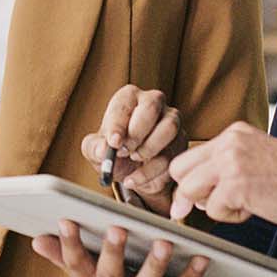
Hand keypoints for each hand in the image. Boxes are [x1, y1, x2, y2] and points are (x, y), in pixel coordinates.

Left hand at [81, 84, 184, 212]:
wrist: (134, 174)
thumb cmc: (114, 153)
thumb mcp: (96, 151)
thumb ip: (95, 148)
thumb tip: (104, 149)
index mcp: (129, 97)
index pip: (125, 101)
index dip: (119, 123)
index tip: (114, 142)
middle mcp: (153, 102)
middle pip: (152, 105)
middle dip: (136, 132)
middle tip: (124, 151)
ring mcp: (172, 121)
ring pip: (169, 128)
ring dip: (148, 149)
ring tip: (134, 159)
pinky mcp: (181, 142)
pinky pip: (171, 155)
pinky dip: (150, 172)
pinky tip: (135, 178)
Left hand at [167, 121, 276, 230]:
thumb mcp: (257, 160)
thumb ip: (225, 168)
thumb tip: (189, 196)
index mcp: (235, 133)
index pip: (191, 156)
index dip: (192, 181)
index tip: (200, 197)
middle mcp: (230, 141)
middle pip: (180, 170)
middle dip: (191, 193)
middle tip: (219, 204)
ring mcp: (231, 161)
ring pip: (190, 190)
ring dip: (213, 205)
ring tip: (245, 203)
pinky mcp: (236, 183)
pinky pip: (212, 210)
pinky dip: (232, 217)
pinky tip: (255, 208)